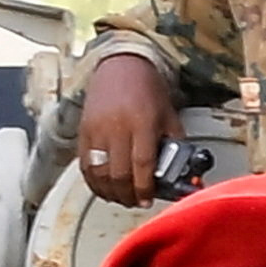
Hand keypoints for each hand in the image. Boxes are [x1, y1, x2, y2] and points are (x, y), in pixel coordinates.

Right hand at [75, 51, 175, 207]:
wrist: (122, 65)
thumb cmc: (148, 90)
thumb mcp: (170, 116)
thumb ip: (175, 146)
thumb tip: (182, 175)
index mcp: (141, 123)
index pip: (142, 165)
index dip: (144, 188)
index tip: (148, 199)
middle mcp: (116, 127)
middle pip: (118, 174)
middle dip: (128, 195)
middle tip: (136, 201)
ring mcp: (96, 130)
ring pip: (99, 173)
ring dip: (110, 192)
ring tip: (121, 197)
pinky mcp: (83, 131)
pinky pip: (85, 164)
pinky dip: (93, 181)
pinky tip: (103, 187)